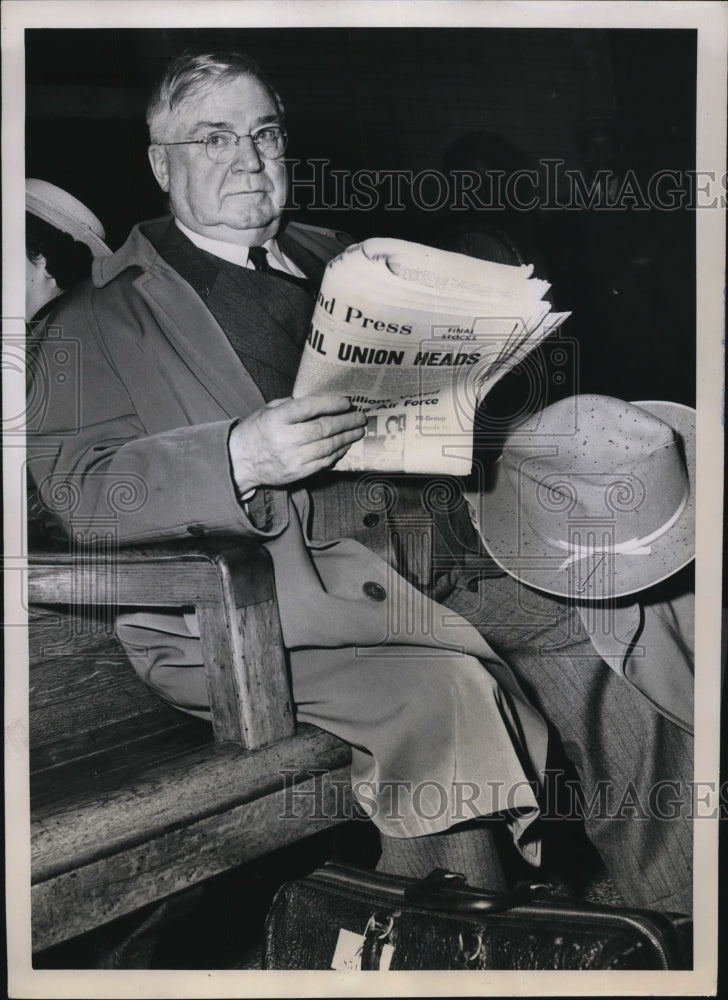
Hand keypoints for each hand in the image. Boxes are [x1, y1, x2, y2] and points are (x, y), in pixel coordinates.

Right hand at [229, 395, 366, 493]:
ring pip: (327, 447)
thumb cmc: (257, 431)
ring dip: (346, 438)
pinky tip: (345, 446)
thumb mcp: (268, 410)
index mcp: (276, 419)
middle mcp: (284, 439)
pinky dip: (337, 453)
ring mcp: (292, 458)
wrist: (240, 461)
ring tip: (357, 431)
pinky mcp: (297, 473)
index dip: (330, 404)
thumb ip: (291, 404)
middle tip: (360, 418)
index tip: (346, 402)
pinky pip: (324, 462)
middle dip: (346, 422)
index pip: (308, 408)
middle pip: (323, 429)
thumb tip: (320, 401)